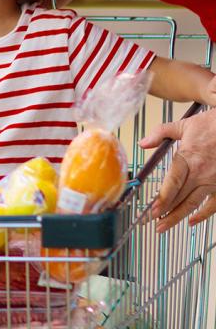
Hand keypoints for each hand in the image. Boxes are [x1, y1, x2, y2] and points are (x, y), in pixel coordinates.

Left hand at [139, 108, 215, 232]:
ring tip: (165, 226)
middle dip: (166, 212)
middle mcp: (202, 173)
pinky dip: (203, 215)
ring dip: (179, 217)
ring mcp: (214, 182)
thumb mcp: (184, 125)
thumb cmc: (211, 125)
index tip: (152, 210)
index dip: (163, 198)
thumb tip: (143, 143)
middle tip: (154, 223)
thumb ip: (161, 133)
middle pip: (181, 197)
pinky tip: (192, 221)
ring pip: (194, 204)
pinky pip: (213, 205)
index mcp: (189, 158)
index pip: (173, 183)